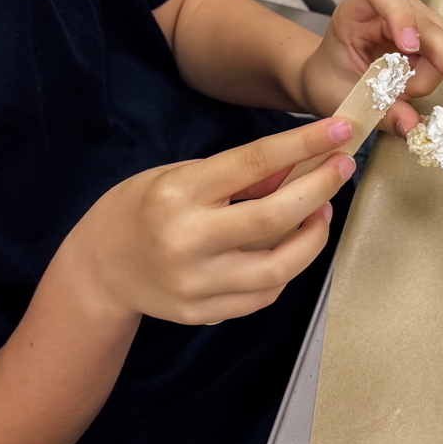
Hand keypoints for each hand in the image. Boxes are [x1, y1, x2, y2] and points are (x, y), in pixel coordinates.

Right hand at [63, 117, 356, 326]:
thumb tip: (299, 167)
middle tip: (342, 170)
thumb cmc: (144, 208)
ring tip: (321, 213)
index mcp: (179, 193)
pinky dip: (286, 269)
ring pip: (278, 268)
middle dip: (319, 190)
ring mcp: (195, 283)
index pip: (254, 162)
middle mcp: (187, 240)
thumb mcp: (182, 175)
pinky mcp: (202, 312)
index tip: (341, 130)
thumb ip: (238, 177)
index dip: (303, 145)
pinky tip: (291, 248)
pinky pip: (263, 295)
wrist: (100, 268)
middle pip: (273, 218)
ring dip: (312, 238)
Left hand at [297, 0, 442, 138]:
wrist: (329, 77)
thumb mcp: (342, 97)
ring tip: (405, 95)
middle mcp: (390, 7)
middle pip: (428, 24)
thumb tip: (413, 127)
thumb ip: (377, 111)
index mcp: (357, 9)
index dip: (400, 14)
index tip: (409, 46)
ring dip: (437, 76)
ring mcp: (414, 20)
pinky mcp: (428, 38)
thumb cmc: (328, 78)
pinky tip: (419, 91)